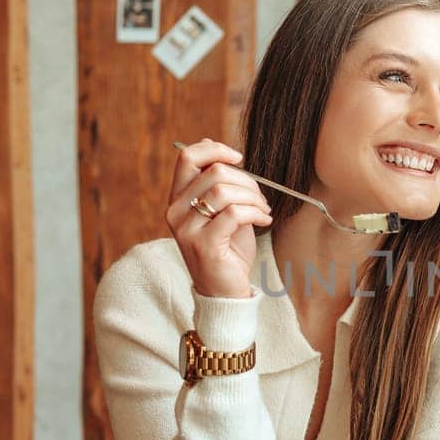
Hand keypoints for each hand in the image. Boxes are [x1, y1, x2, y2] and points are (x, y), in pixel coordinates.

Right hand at [167, 138, 271, 298]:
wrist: (225, 291)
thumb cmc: (227, 248)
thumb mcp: (221, 210)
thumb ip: (217, 182)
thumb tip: (217, 147)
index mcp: (177, 198)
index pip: (187, 157)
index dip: (215, 149)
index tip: (239, 158)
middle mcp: (176, 211)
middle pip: (213, 172)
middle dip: (246, 180)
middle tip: (260, 197)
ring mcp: (187, 229)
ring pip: (224, 191)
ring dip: (253, 197)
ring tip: (263, 210)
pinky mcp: (204, 244)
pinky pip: (233, 213)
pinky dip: (255, 212)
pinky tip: (264, 220)